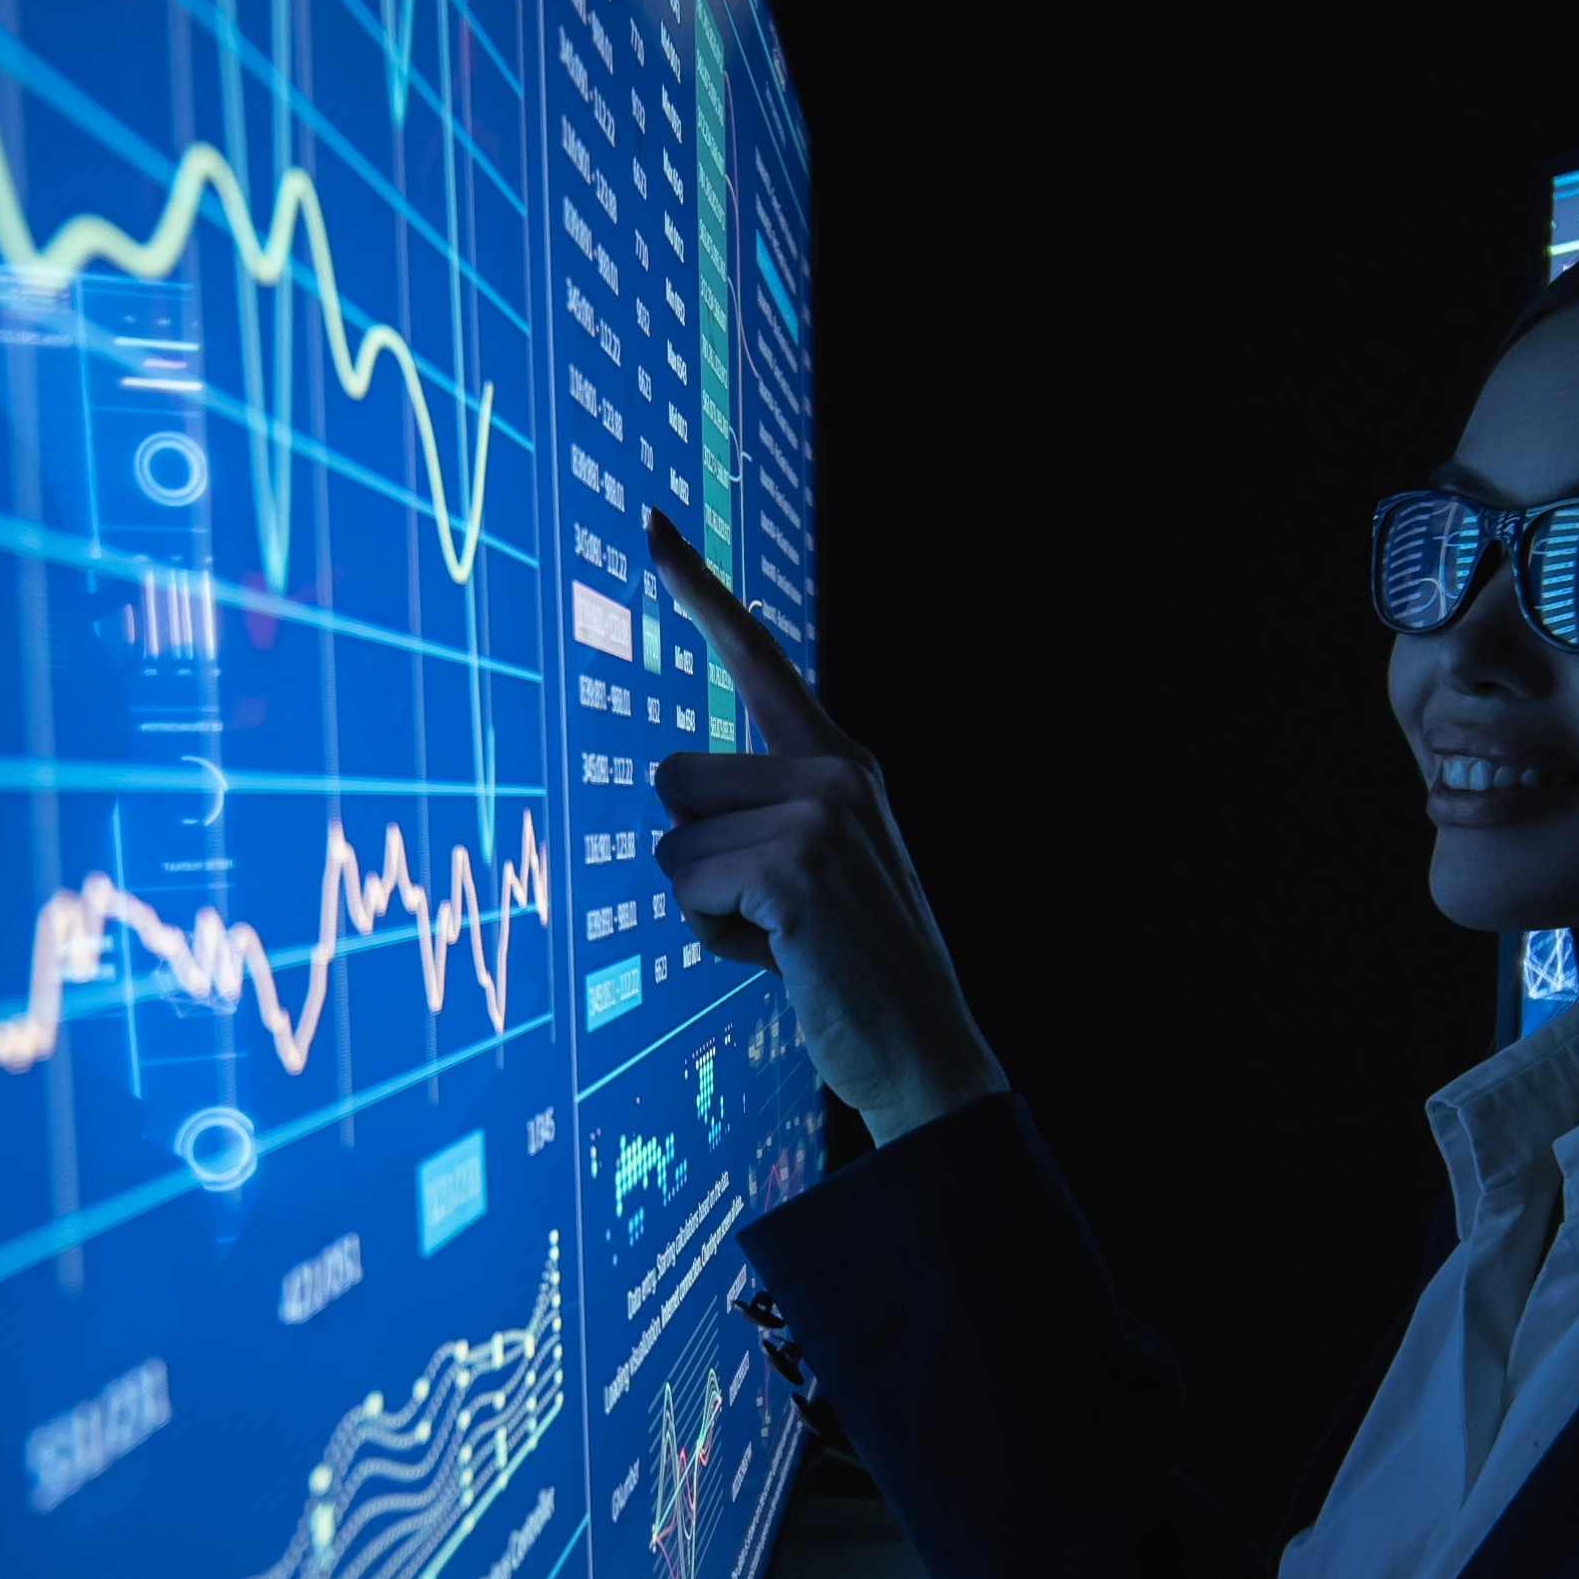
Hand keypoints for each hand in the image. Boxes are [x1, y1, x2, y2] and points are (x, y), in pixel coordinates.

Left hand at [644, 510, 1008, 1146]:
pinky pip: (687, 889)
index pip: (758, 659)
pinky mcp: (795, 865)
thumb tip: (675, 789)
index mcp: (841, 764)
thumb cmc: (854, 972)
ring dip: (703, 907)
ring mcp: (820, 813)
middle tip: (769, 914)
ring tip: (778, 940)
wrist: (926, 1051)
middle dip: (695, 858)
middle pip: (672, 779)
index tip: (652, 527)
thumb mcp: (820, 871)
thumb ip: (766, 814)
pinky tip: (780, 960)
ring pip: (672, 842)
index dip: (699, 594)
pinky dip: (715, 939)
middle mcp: (835, 771)